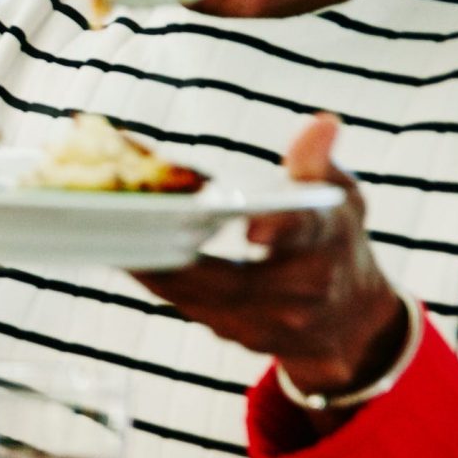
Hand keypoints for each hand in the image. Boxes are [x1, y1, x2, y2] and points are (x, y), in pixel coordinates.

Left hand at [134, 114, 410, 405]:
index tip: (250, 229)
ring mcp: (269, 323)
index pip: (303, 233)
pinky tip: (122, 254)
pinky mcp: (239, 336)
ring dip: (152, 267)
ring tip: (107, 234)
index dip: (278, 229)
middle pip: (232, 278)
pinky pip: (190, 309)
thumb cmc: (335, 242)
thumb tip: (321, 122)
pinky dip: (157, 281)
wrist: (350, 322)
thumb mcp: (339, 197)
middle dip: (177, 252)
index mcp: (326, 243)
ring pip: (200, 298)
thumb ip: (317, 162)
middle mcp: (301, 292)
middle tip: (129, 222)